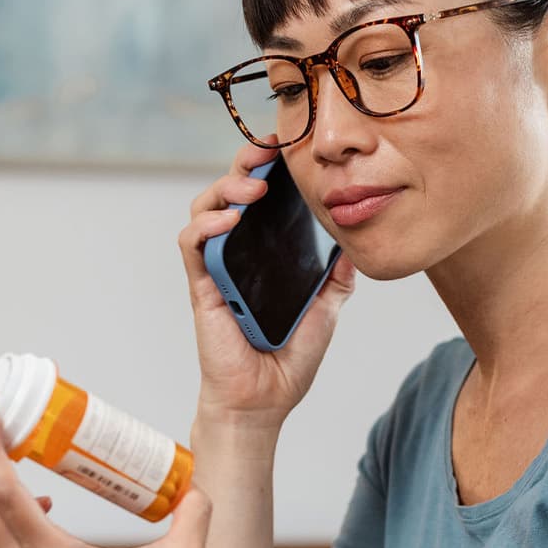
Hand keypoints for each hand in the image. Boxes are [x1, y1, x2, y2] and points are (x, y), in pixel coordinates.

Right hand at [178, 138, 357, 431]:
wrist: (264, 401)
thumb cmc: (287, 359)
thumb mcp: (325, 309)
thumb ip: (336, 276)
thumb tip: (354, 243)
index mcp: (263, 252)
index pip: (260, 198)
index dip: (268, 166)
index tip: (287, 145)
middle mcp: (237, 254)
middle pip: (229, 192)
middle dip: (245, 162)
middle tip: (267, 150)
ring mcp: (217, 268)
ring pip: (204, 209)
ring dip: (226, 188)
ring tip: (254, 186)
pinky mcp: (202, 287)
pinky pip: (192, 246)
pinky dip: (205, 225)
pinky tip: (227, 220)